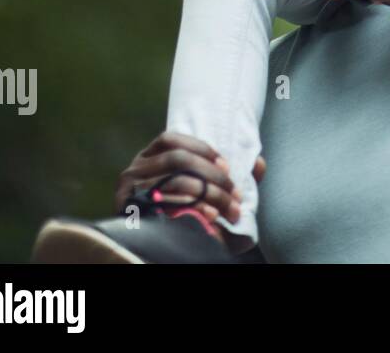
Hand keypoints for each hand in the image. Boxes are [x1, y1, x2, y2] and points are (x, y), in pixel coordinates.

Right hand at [115, 132, 265, 226]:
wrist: (159, 251)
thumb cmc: (185, 214)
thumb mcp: (204, 189)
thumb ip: (229, 176)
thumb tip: (259, 164)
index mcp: (147, 159)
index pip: (170, 140)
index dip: (202, 148)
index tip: (226, 165)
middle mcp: (134, 172)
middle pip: (177, 159)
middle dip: (213, 175)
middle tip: (235, 193)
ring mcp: (130, 192)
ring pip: (176, 181)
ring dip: (211, 193)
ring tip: (231, 208)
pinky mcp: (132, 213)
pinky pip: (167, 205)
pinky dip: (195, 207)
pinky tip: (211, 215)